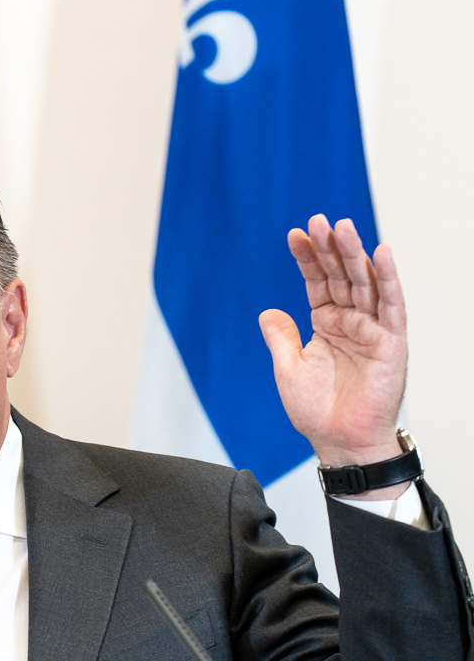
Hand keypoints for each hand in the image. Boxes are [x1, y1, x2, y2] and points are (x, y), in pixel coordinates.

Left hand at [259, 215, 407, 498]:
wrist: (339, 442)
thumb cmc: (317, 411)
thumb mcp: (288, 368)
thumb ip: (281, 338)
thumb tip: (268, 311)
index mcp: (326, 323)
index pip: (317, 281)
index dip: (308, 258)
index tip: (295, 234)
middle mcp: (351, 321)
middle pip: (341, 275)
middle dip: (330, 247)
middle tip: (319, 219)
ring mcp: (372, 329)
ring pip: (364, 283)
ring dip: (354, 254)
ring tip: (342, 227)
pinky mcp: (391, 342)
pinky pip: (391, 305)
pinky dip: (387, 278)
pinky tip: (380, 253)